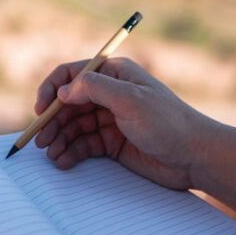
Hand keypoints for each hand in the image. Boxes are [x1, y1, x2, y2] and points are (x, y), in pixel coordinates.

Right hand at [34, 56, 235, 226]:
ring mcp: (110, 119)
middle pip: (68, 103)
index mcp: (114, 74)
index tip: (41, 110)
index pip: (72, 74)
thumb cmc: (168, 123)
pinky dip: (71, 152)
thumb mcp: (130, 100)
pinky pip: (84, 144)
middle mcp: (109, 93)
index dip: (52, 89)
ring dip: (59, 138)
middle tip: (40, 140)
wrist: (195, 157)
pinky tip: (63, 161)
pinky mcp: (112, 142)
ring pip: (73, 126)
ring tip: (51, 154)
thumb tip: (63, 90)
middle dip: (52, 120)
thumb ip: (94, 89)